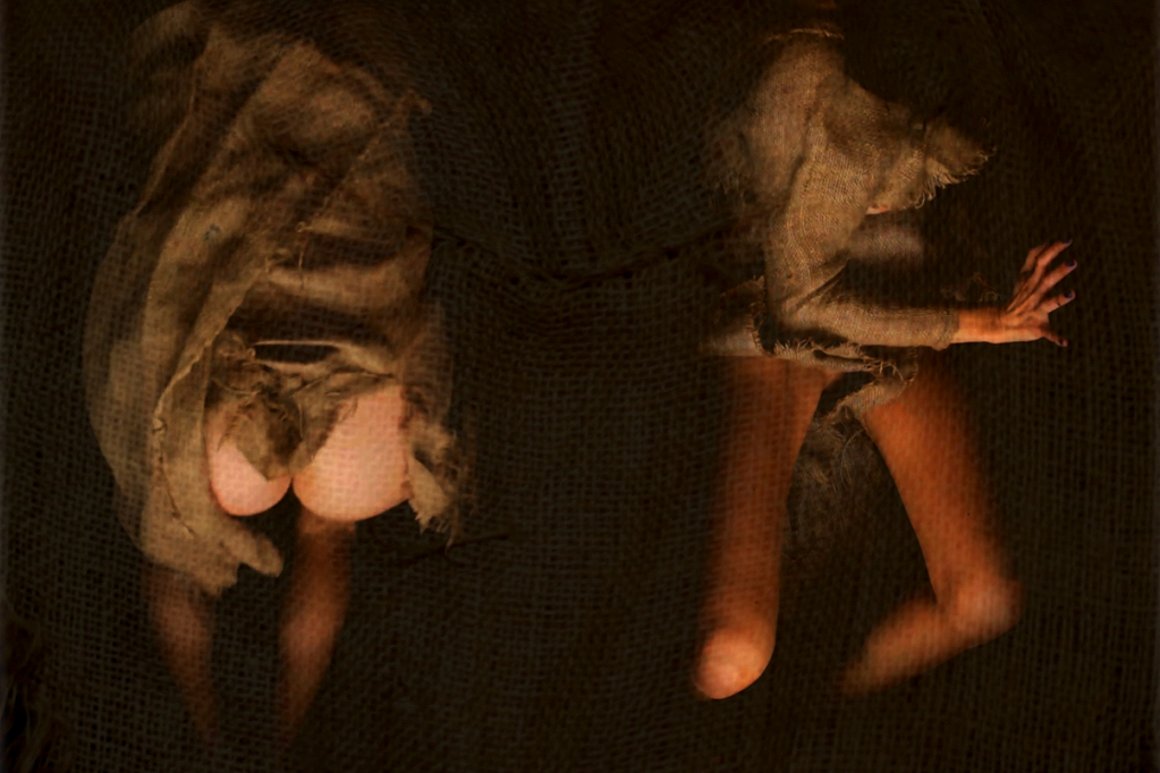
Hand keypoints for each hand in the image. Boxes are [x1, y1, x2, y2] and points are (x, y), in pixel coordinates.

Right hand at [953, 241, 1076, 345]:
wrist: (1001, 323)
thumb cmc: (1019, 298)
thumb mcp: (1023, 276)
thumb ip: (1033, 259)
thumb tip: (1046, 241)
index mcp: (1031, 281)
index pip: (1040, 262)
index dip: (1052, 251)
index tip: (1067, 240)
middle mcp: (1033, 294)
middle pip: (1046, 280)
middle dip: (1059, 272)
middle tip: (1074, 262)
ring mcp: (1035, 311)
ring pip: (1048, 303)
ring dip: (1059, 299)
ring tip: (1072, 294)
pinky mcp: (1037, 327)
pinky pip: (1047, 332)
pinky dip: (1055, 337)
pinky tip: (1065, 342)